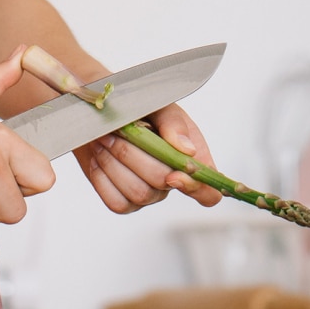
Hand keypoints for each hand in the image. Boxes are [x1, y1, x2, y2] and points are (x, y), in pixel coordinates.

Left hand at [73, 103, 222, 214]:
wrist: (103, 112)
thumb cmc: (139, 107)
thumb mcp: (160, 105)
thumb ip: (174, 124)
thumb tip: (188, 150)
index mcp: (192, 159)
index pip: (209, 192)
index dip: (196, 189)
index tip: (174, 174)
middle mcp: (172, 182)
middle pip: (163, 184)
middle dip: (136, 156)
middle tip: (118, 132)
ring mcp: (149, 195)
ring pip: (138, 194)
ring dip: (116, 164)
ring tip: (105, 139)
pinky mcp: (124, 203)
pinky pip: (117, 202)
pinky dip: (104, 179)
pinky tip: (100, 158)